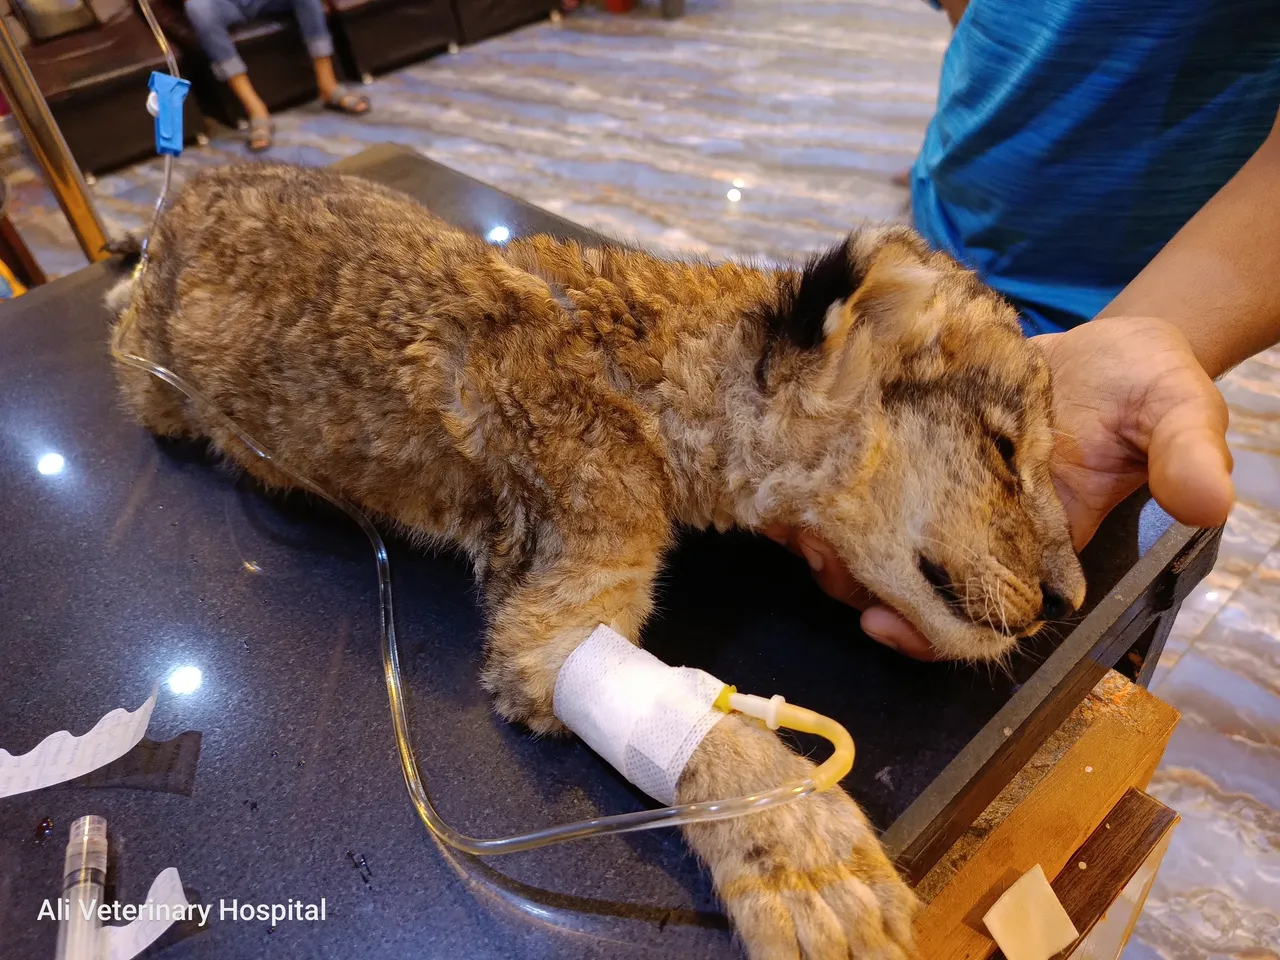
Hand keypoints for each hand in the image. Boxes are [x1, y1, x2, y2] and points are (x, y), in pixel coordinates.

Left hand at [766, 316, 1235, 657]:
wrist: (1106, 341)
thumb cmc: (1146, 385)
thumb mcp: (1177, 412)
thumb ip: (1184, 455)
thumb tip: (1207, 502)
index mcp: (1037, 550)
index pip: (981, 613)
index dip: (932, 632)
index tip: (886, 624)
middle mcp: (977, 531)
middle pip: (907, 582)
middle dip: (857, 582)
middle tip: (818, 558)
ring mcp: (939, 489)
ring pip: (874, 537)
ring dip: (831, 536)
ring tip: (795, 518)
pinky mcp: (910, 444)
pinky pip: (861, 478)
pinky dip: (825, 481)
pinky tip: (793, 468)